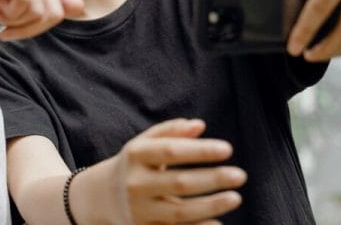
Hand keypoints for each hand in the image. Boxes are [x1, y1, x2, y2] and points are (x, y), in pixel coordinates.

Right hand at [0, 0, 133, 39]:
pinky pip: (26, 3)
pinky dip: (9, 16)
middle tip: (11, 28)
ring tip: (1, 13)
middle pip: (57, 10)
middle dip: (34, 28)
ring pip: (43, 9)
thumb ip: (50, 6)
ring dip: (19, 22)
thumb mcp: (19, 10)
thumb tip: (81, 6)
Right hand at [101, 119, 245, 223]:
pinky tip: (218, 223)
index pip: (171, 151)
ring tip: (236, 197)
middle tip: (241, 175)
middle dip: (212, 179)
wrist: (100, 197)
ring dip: (211, 205)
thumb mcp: (144, 143)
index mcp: (136, 155)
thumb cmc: (133, 164)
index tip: (227, 149)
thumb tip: (200, 125)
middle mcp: (136, 183)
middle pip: (179, 183)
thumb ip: (170, 131)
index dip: (200, 150)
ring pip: (180, 212)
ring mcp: (140, 210)